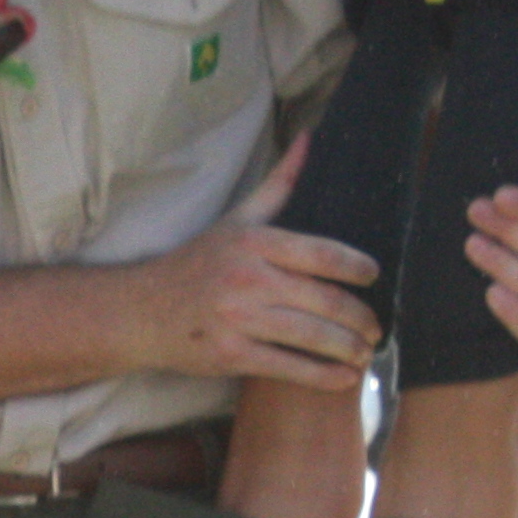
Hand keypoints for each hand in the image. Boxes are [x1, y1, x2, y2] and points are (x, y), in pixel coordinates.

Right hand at [153, 140, 382, 391]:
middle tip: (377, 328)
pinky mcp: (231, 355)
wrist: (140, 311)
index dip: (357, 267)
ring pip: (313, 336)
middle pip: (326, 300)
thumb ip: (280, 184)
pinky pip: (290, 367)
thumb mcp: (236, 220)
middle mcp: (248, 279)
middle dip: (361, 319)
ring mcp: (239, 319)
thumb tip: (311, 139)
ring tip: (365, 352)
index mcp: (255, 243)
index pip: (322, 254)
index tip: (374, 277)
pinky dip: (324, 377)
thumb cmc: (195, 264)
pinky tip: (345, 378)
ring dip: (350, 349)